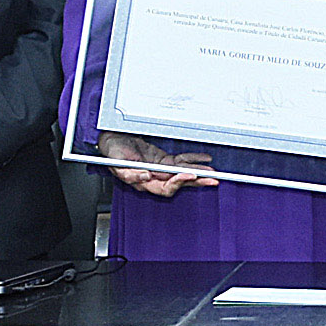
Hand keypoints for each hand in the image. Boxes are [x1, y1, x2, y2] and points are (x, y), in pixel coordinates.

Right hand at [98, 131, 216, 198]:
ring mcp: (161, 168)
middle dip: (196, 181)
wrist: (112, 139)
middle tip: (212, 180)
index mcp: (144, 182)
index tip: (189, 175)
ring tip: (213, 172)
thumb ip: (130, 173)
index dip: (178, 182)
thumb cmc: (112, 152)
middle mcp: (155, 177)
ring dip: (199, 172)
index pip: (165, 187)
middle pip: (179, 182)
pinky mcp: (163, 159)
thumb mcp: (117, 163)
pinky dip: (193, 159)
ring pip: (183, 172)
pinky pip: (181, 160)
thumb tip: (147, 177)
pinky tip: (205, 159)